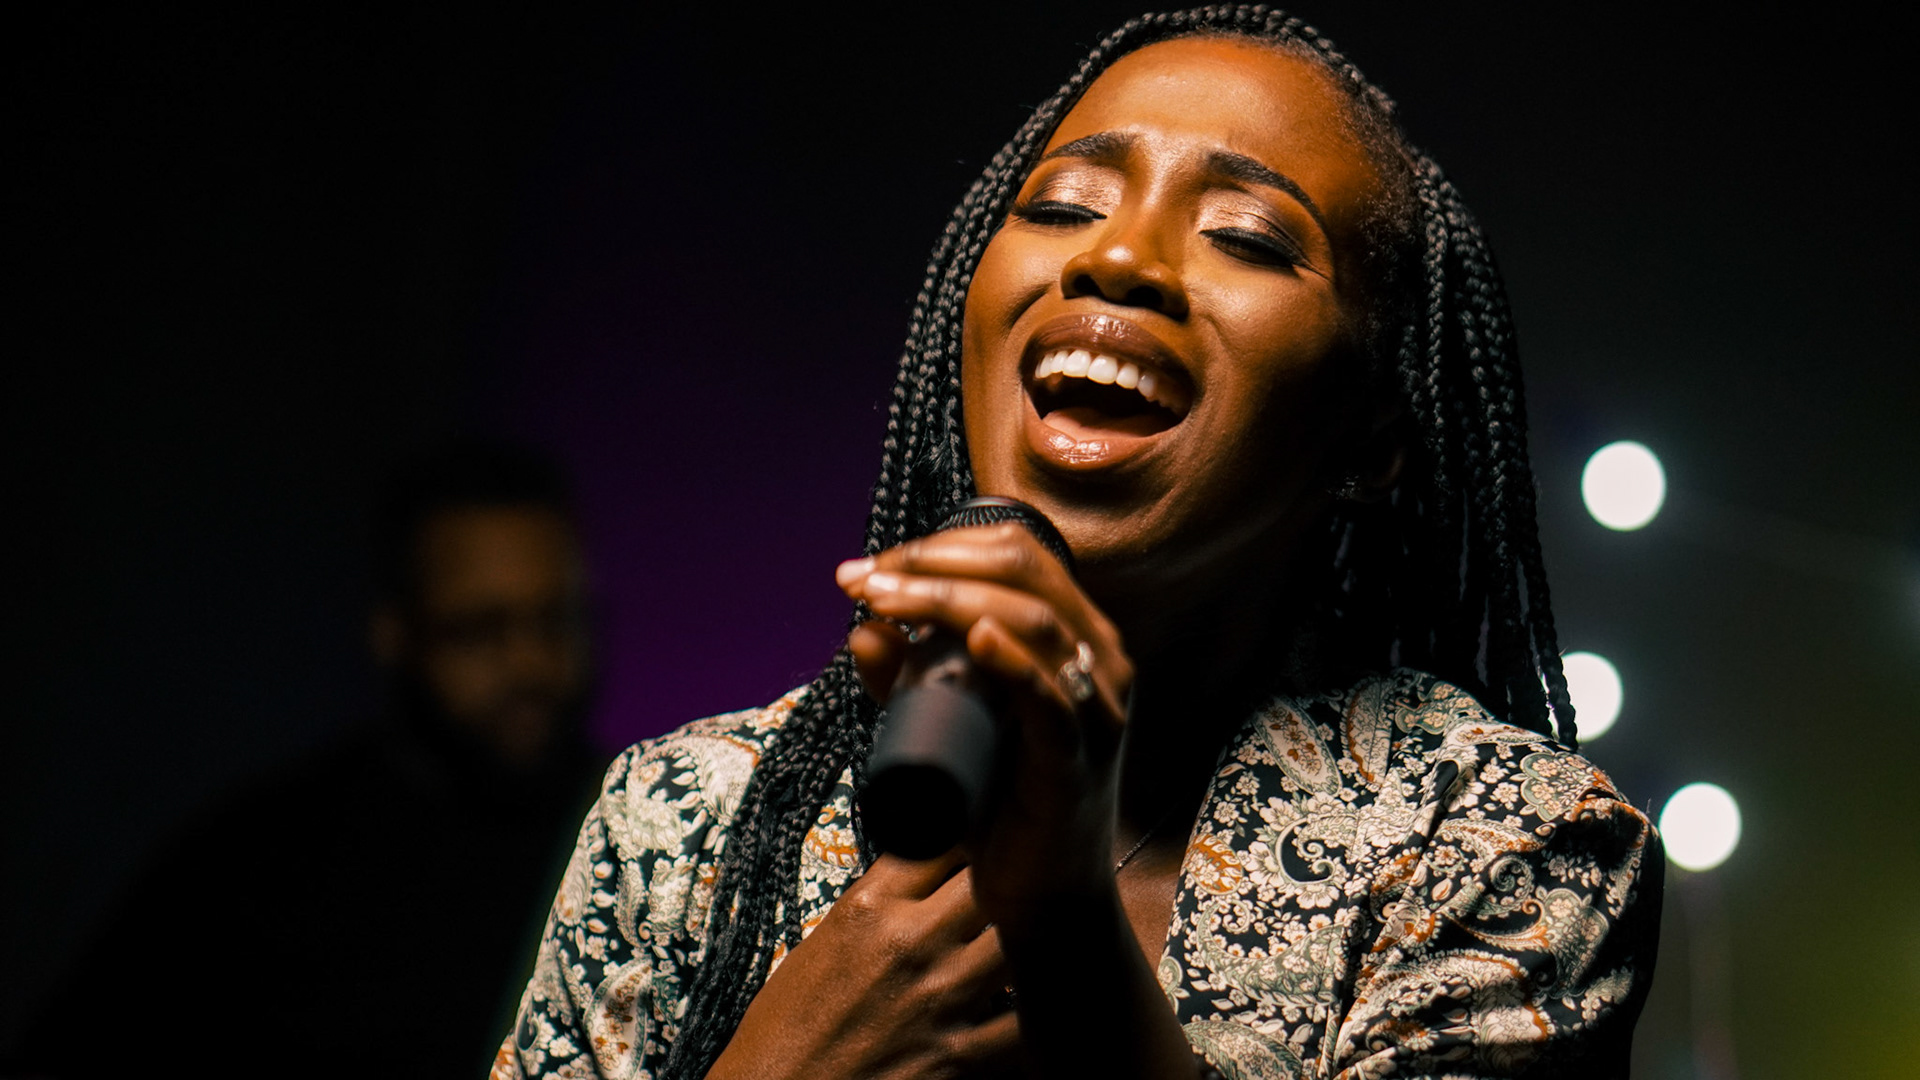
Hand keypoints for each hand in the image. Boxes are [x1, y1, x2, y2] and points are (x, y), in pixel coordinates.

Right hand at [705, 851, 1018, 1079]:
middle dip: (1010, 875)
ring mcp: (940, 997)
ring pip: (1022, 938)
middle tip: (1020, 881)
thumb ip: (878, 904)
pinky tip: (1031, 1000)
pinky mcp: (959, 1055)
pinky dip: (1035, 1008)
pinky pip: (1026, 1021)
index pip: (943, 838)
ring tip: (1030, 936)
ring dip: (1029, 934)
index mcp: (868, 908)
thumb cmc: (785, 1032)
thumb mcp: (819, 944)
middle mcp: (908, 943)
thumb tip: (926, 878)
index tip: (985, 834)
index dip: (971, 832)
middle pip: (993, 877)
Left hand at [837, 523, 1135, 920]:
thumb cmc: (1003, 800)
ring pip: (1033, 621)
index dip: (939, 545)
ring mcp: (1097, 708)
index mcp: (1077, 633)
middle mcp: (1100, 657)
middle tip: (862, 580)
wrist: (1043, 893)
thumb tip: (860, 630)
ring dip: (947, 600)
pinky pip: (1054, 702)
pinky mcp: (1079, 761)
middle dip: (932, 563)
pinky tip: (978, 639)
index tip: (869, 568)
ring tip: (883, 602)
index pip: (1017, 553)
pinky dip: (1015, 665)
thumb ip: (908, 679)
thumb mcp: (952, 723)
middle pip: (1023, 571)